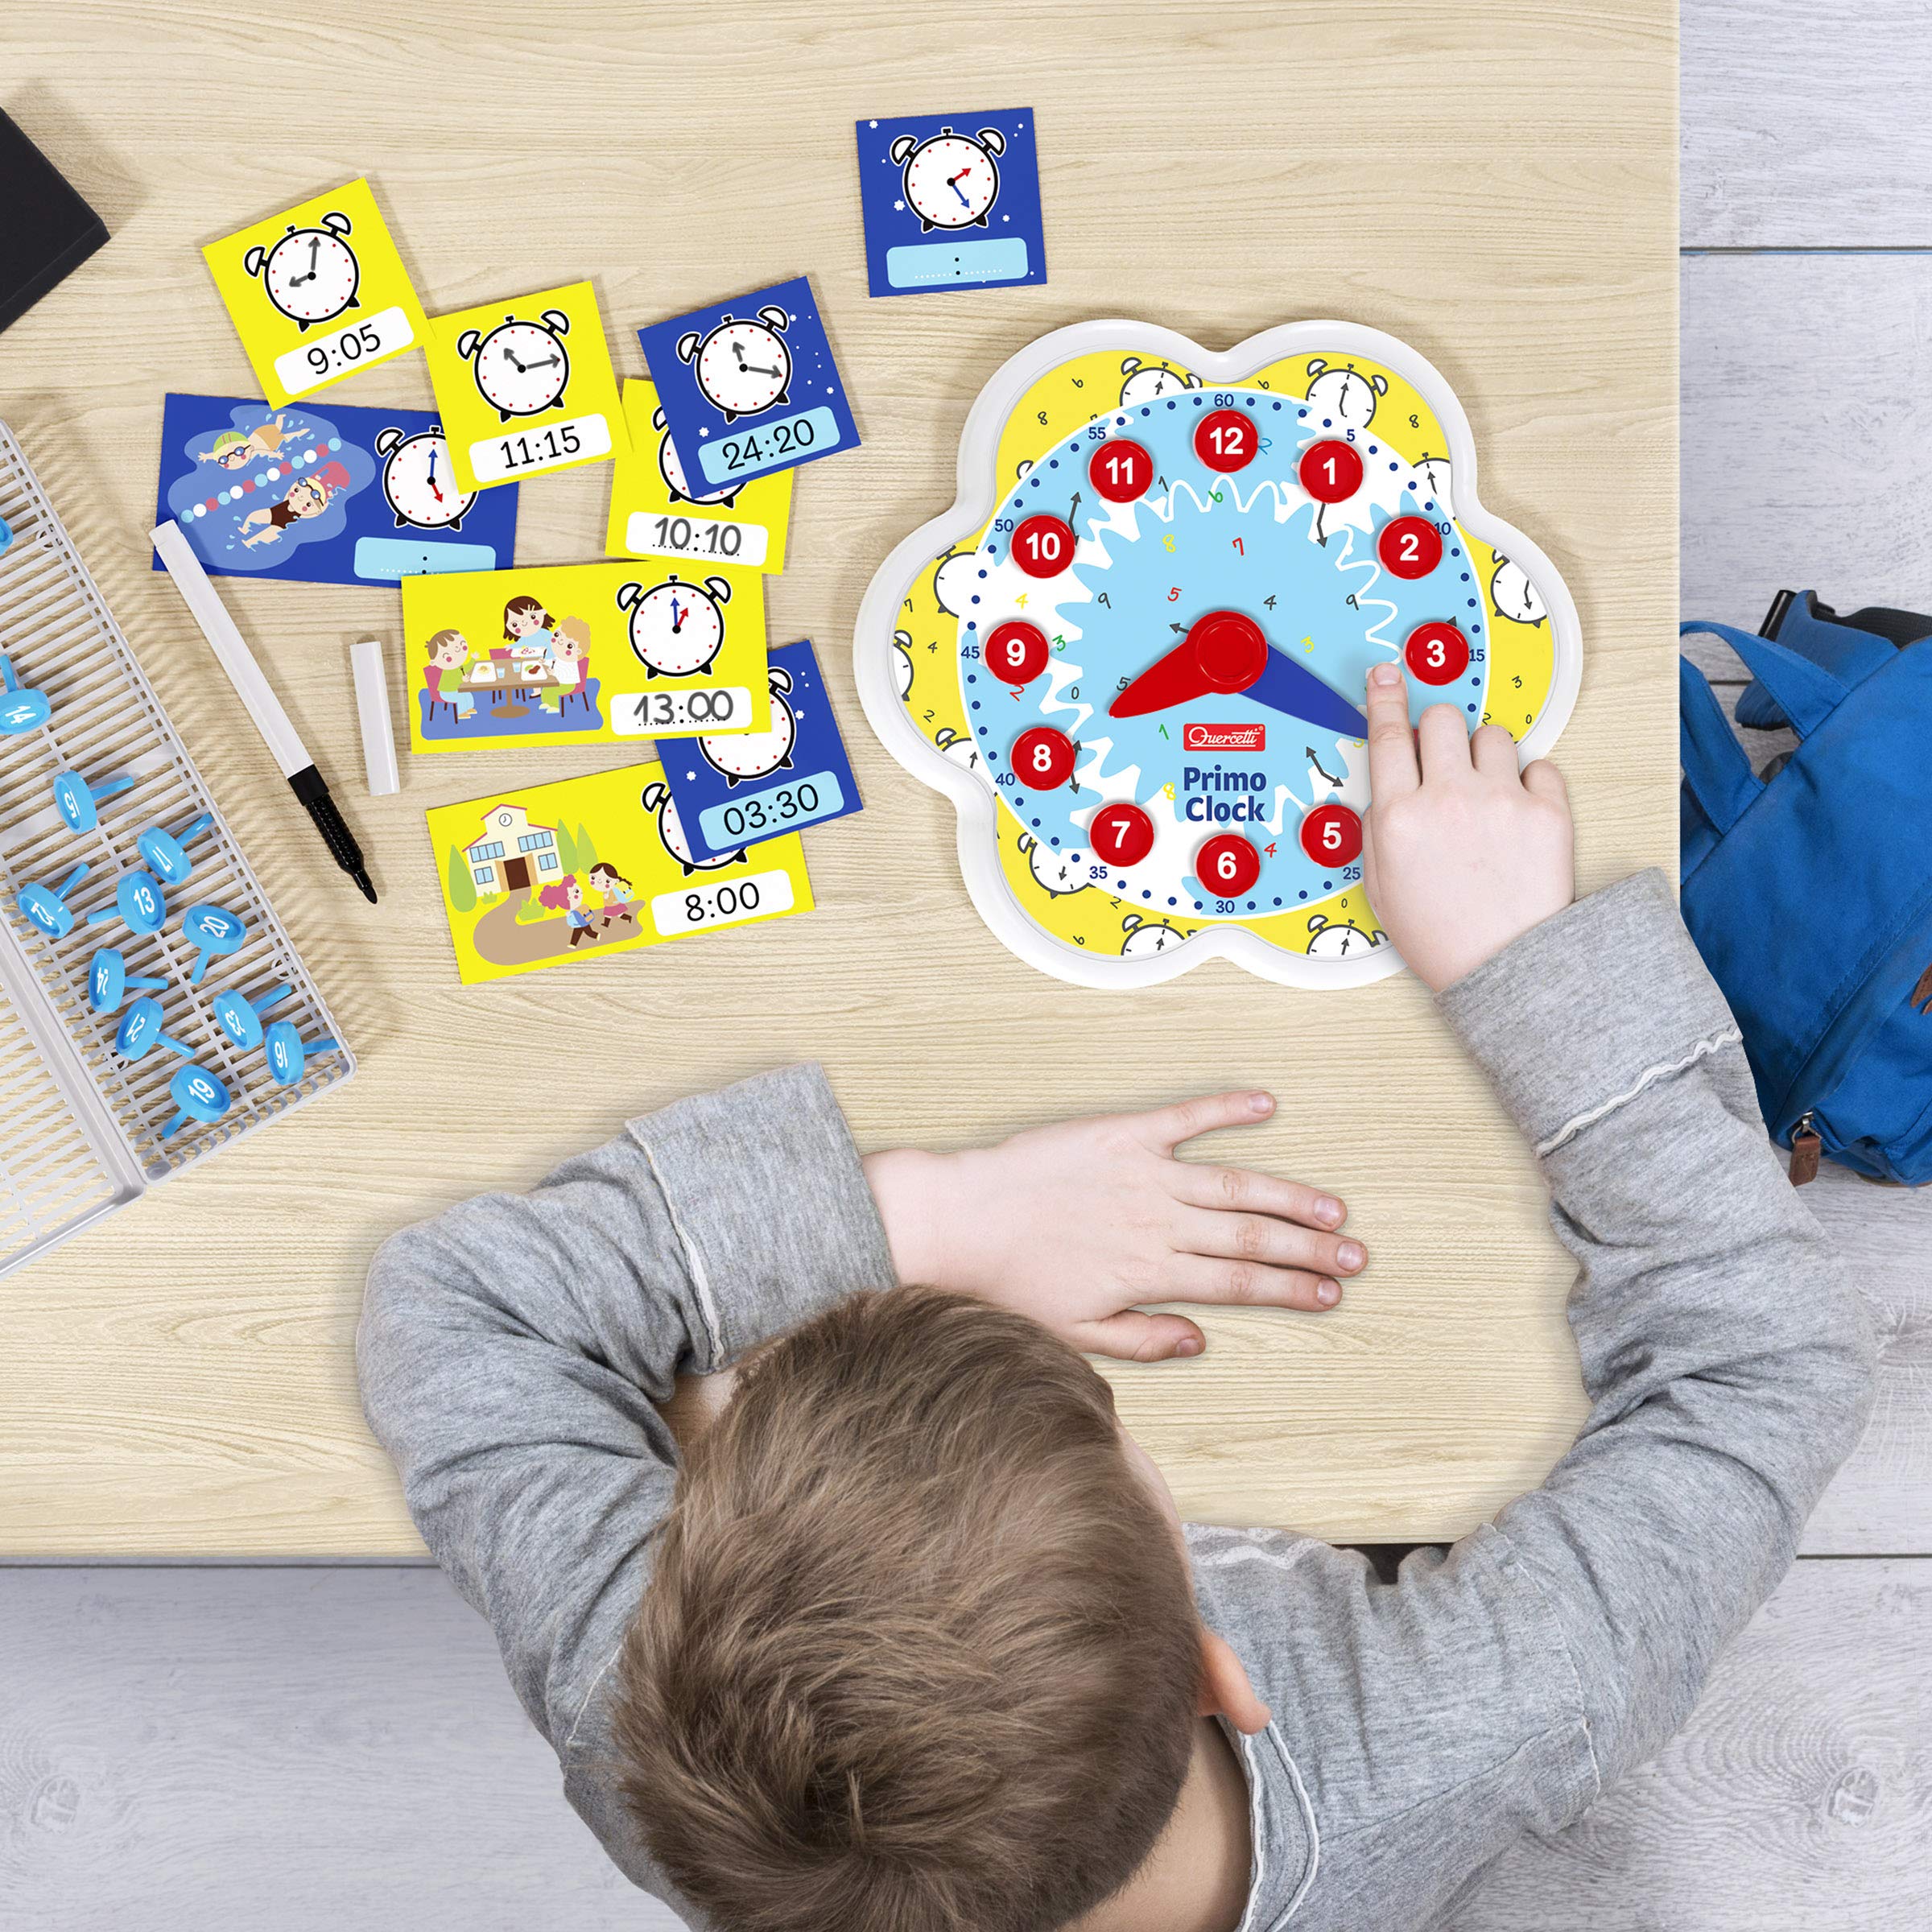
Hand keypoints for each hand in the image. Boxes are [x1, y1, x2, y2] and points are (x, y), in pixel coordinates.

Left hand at [862, 1090, 1361, 1361]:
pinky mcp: (1122, 1133)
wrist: (959, 1222)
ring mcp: (1142, 1173)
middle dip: (1310, 1249)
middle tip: (1356, 1257)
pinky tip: (1264, 1104)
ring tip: (1332, 1208)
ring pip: (1234, 1184)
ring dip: (1289, 1195)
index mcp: (1150, 1272)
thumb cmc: (1011, 1282)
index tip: (1330, 1296)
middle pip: (1251, 1237)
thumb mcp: (1076, 1331)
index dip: (1291, 1290)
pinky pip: (1185, 1117)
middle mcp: (1157, 1222)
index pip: (1239, 1284)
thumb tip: (1201, 1340)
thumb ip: (1143, 1338)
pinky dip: (1227, 1108)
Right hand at [1359, 660, 1573, 991]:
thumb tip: (1389, 786)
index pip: (1387, 735)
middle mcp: (1448, 799)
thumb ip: (1378, 828)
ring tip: (1488, 796)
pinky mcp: (1547, 811)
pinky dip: (1530, 782)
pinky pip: (1540, 767)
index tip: (1387, 675)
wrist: (1507, 968)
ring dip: (1486, 756)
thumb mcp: (1381, 886)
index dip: (1385, 697)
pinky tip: (1519, 813)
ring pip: (1493, 735)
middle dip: (1440, 731)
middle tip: (1445, 758)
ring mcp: (1501, 801)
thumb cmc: (1442, 936)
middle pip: (1442, 719)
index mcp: (1399, 818)